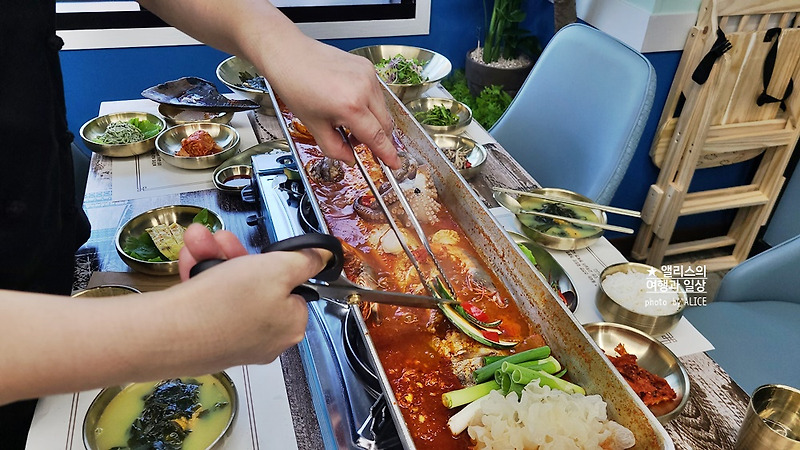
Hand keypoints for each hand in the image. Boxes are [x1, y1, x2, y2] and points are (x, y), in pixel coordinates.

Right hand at [176, 224, 327, 364]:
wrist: (167, 333)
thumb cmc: (226, 303)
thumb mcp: (276, 268)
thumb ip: (304, 261)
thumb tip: (323, 258)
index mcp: (291, 326)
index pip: (293, 289)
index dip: (273, 265)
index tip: (258, 253)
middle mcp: (265, 338)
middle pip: (257, 285)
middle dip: (235, 255)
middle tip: (220, 238)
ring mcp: (233, 340)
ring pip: (228, 288)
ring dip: (213, 259)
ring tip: (197, 241)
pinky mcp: (205, 340)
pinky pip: (207, 301)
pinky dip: (199, 276)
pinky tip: (188, 260)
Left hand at [263, 37, 401, 168]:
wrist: (289, 54)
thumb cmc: (295, 85)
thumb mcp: (313, 125)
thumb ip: (334, 148)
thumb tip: (349, 158)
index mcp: (350, 106)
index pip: (376, 136)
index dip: (387, 154)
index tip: (394, 164)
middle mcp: (364, 88)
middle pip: (385, 124)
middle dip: (375, 138)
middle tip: (355, 143)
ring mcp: (368, 75)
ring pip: (382, 109)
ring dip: (371, 121)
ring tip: (345, 120)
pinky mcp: (367, 67)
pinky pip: (376, 93)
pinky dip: (367, 104)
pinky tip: (348, 103)